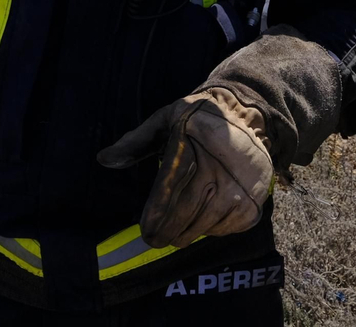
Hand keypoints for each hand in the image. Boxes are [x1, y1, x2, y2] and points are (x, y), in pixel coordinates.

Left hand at [96, 87, 273, 247]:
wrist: (247, 116)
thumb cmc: (198, 121)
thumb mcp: (165, 121)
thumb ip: (134, 142)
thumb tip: (103, 159)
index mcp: (189, 149)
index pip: (167, 192)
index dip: (155, 215)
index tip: (146, 230)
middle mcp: (215, 172)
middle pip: (184, 215)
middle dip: (165, 232)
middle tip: (155, 238)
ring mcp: (237, 191)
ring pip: (202, 227)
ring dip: (186, 232)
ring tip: (177, 230)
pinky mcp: (252, 204)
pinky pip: (224, 229)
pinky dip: (210, 229)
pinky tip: (203, 219)